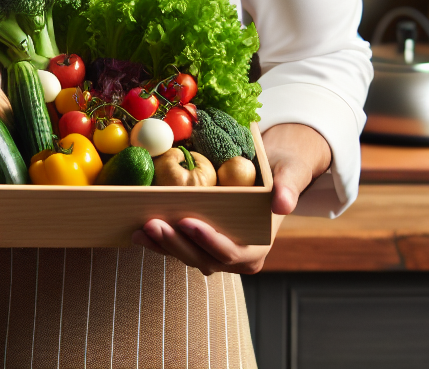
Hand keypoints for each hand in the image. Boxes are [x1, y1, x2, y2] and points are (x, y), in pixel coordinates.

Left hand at [132, 123, 330, 274]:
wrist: (272, 171)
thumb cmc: (282, 171)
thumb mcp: (289, 173)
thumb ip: (288, 187)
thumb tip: (283, 204)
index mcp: (257, 248)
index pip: (231, 252)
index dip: (208, 241)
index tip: (188, 222)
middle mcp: (236, 258)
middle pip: (202, 258)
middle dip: (176, 244)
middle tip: (153, 224)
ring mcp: (215, 253)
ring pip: (186, 255)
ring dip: (162, 245)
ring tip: (141, 228)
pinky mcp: (199, 244)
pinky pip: (178, 247)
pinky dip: (159, 241)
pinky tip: (140, 231)